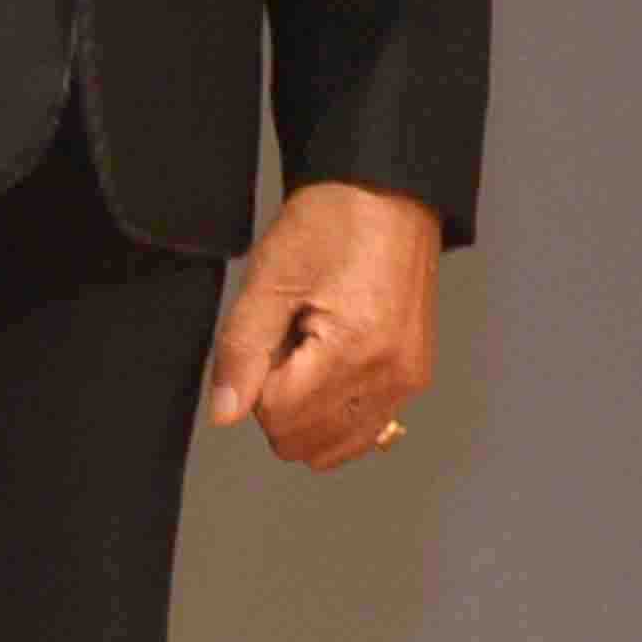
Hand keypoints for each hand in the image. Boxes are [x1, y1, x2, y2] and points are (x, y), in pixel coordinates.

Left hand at [202, 181, 444, 466]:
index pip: (280, 418)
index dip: (257, 385)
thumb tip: (226, 413)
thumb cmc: (334, 222)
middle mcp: (391, 375)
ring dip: (309, 413)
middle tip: (289, 344)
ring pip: (336, 448)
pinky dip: (339, 417)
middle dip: (282, 405)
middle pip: (307, 442)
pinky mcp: (415, 376)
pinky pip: (368, 431)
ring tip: (313, 354)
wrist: (387, 193)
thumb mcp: (269, 278)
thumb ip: (241, 351)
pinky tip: (332, 374)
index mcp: (354, 349)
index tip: (271, 338)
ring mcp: (408, 380)